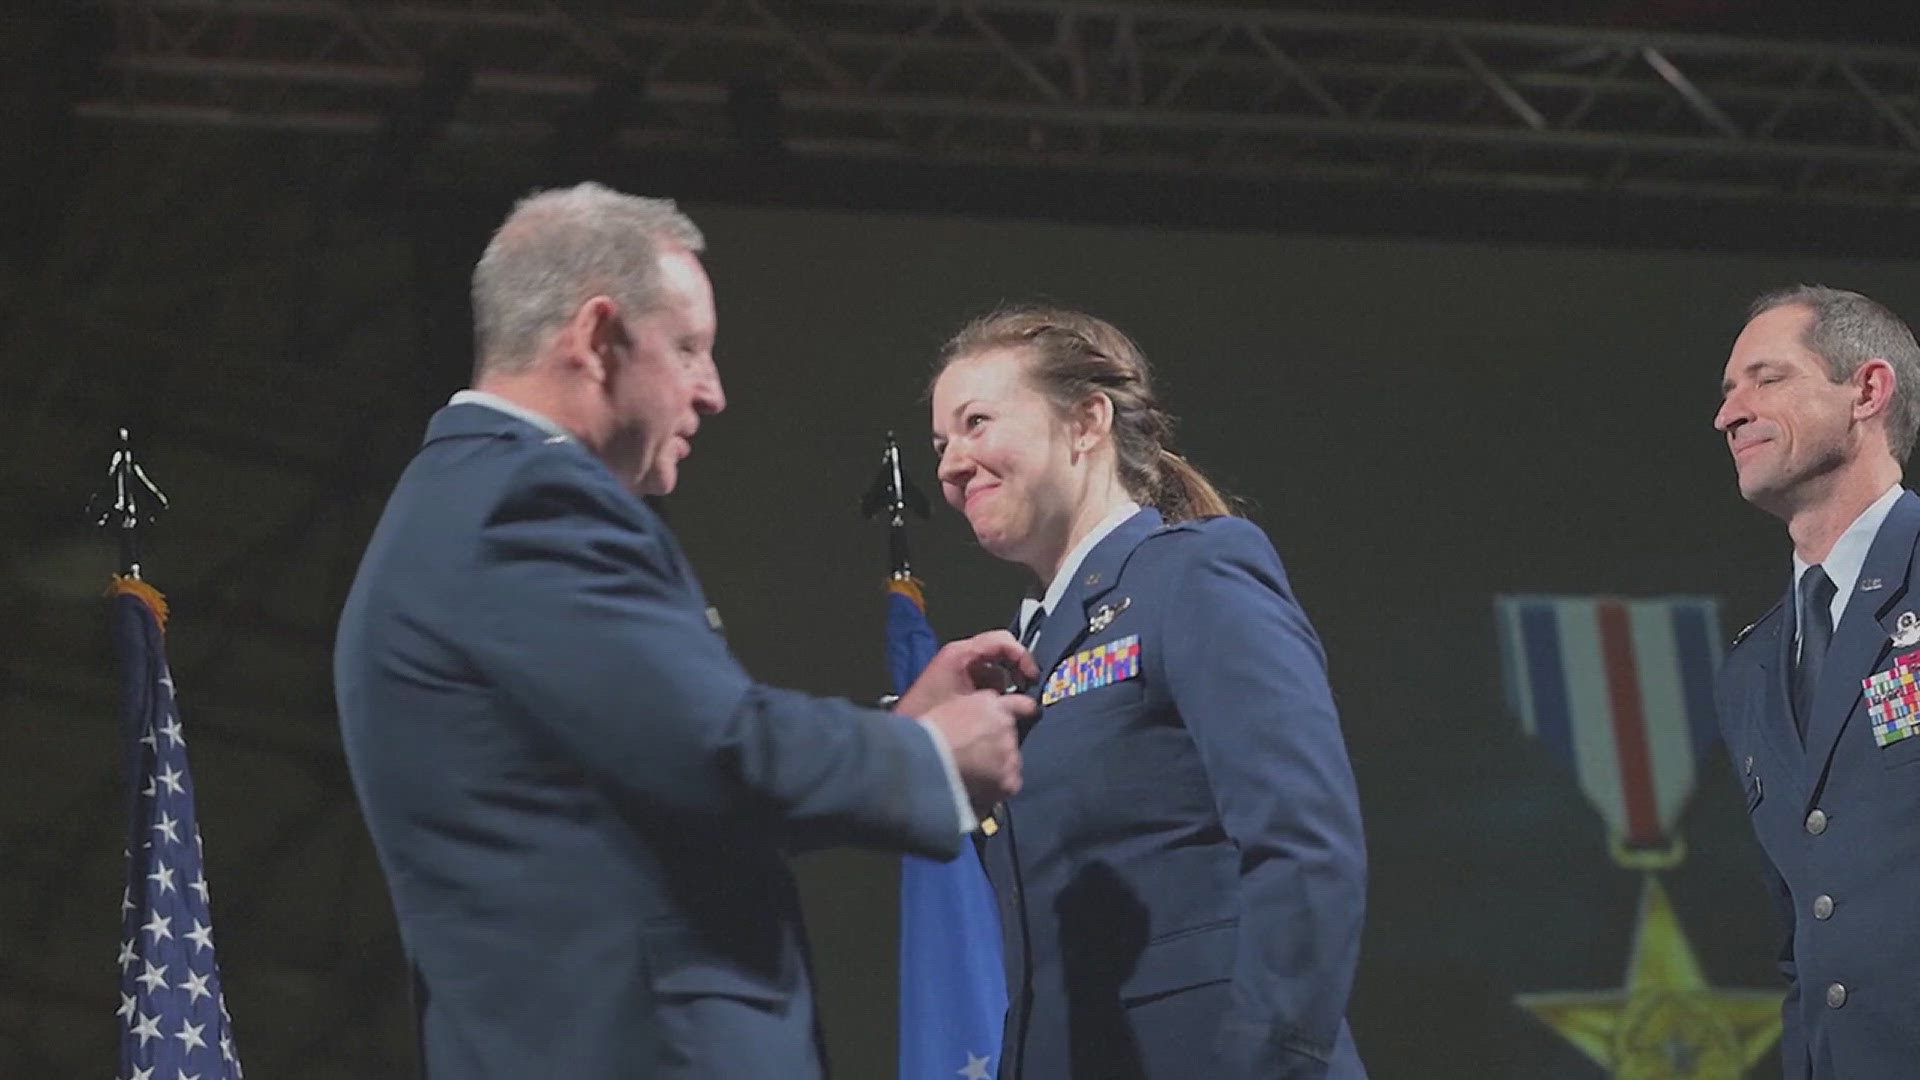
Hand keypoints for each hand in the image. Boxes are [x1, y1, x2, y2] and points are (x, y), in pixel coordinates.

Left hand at [893, 630, 1038, 718]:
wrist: (907, 731)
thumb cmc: (929, 714)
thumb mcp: (972, 704)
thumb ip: (1001, 698)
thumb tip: (1026, 702)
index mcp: (961, 654)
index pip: (1002, 641)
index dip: (1022, 656)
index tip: (1031, 675)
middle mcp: (960, 656)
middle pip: (1000, 651)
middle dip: (1016, 669)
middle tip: (1026, 687)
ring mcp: (957, 668)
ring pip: (993, 668)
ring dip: (1005, 683)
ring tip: (1011, 703)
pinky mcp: (956, 681)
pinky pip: (983, 679)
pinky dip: (994, 690)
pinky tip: (995, 708)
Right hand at [922, 690, 1032, 816]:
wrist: (925, 757)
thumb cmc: (926, 732)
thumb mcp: (949, 707)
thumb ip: (971, 710)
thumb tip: (976, 719)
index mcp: (990, 703)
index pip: (1021, 704)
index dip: (1024, 710)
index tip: (1029, 714)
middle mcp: (1005, 725)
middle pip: (1010, 738)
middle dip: (998, 747)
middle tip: (976, 758)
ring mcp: (1009, 753)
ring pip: (1010, 762)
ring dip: (998, 769)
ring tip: (973, 777)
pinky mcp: (1009, 779)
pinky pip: (1009, 785)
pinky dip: (997, 789)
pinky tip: (979, 791)